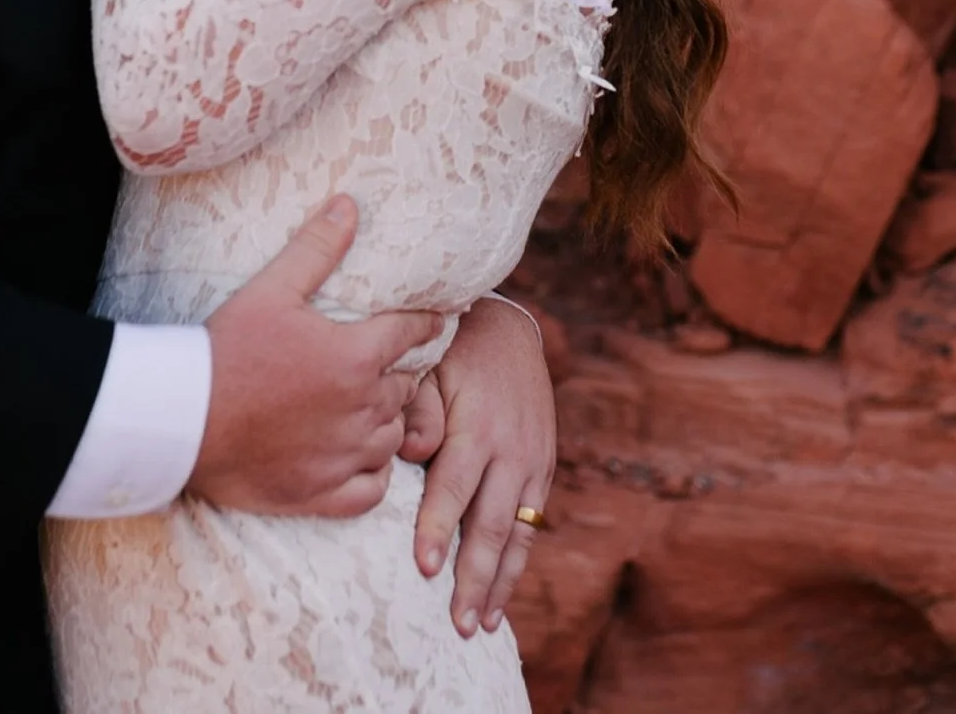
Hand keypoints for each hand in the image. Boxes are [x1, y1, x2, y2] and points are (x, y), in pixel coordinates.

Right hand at [191, 196, 443, 518]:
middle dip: (400, 371)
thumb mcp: (271, 288)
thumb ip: (316, 248)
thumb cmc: (227, 350)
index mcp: (354, 357)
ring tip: (370, 406)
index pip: (411, 333)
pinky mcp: (321, 495)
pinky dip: (373, 474)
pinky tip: (359, 458)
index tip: (438, 318)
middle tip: (386, 363)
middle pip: (404, 386)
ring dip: (388, 420)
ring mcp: (343, 457)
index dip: (427, 322)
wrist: (182, 421)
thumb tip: (348, 205)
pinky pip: (372, 490)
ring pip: (393, 437)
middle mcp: (360, 410)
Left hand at [414, 298, 554, 637]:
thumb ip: (419, 409)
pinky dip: (517, 563)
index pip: (454, 485)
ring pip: (516, 533)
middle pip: (490, 522)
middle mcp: (511, 449)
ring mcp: (533, 462)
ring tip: (478, 625)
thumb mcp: (430, 366)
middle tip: (455, 621)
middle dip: (473, 575)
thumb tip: (411, 452)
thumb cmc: (453, 350)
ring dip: (498, 583)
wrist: (506, 329)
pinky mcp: (543, 468)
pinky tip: (501, 599)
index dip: (439, 527)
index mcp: (477, 425)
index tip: (424, 567)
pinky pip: (531, 525)